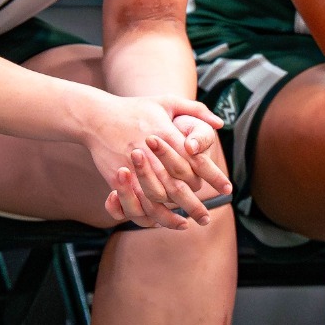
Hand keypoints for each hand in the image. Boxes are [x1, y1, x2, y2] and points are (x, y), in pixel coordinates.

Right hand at [78, 93, 221, 227]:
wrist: (97, 117)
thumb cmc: (136, 109)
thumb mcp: (167, 102)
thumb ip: (196, 110)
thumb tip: (220, 124)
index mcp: (167, 134)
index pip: (196, 161)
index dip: (213, 176)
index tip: (227, 188)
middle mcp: (152, 153)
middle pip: (180, 185)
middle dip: (196, 204)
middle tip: (207, 216)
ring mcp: (135, 167)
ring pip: (160, 198)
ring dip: (175, 214)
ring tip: (189, 222)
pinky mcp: (119, 178)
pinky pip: (138, 201)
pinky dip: (151, 215)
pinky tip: (162, 220)